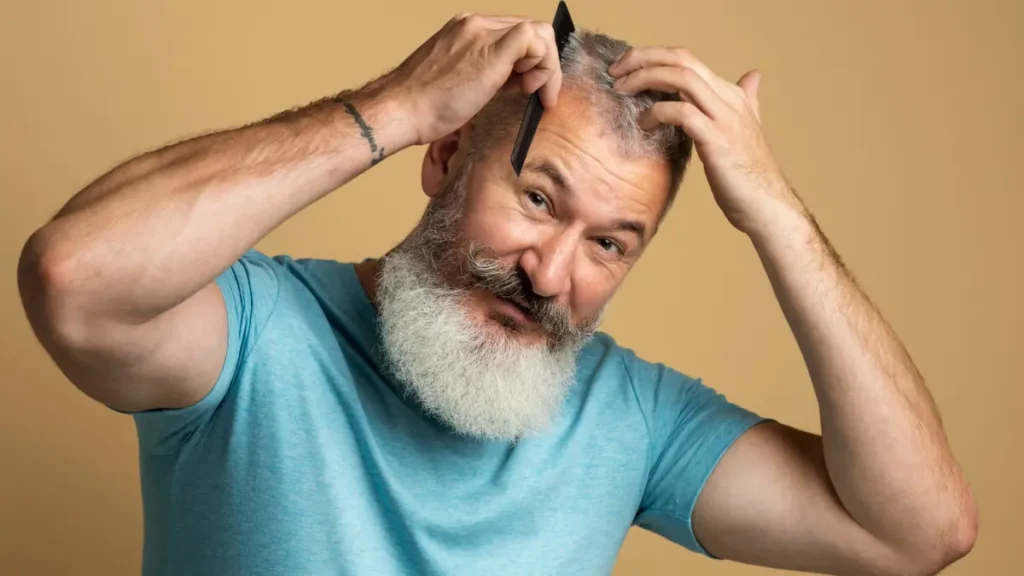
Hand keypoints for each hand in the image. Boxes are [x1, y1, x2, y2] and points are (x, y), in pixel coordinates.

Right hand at [375, 13, 562, 146]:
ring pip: (538, 32)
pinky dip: (543, 66)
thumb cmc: (424, 106)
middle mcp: (475, 24)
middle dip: (543, 63)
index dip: (530, 60)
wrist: (402, 109)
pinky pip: (535, 40)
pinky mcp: (491, 49)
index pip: (516, 33)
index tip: (527, 88)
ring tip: (532, 93)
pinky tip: (530, 89)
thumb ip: (491, 74)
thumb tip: (519, 81)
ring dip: (546, 65)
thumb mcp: (463, 83)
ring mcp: (482, 32)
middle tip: (537, 93)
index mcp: (467, 30)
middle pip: (531, 30)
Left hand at [610, 47, 800, 234]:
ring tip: (622, 90)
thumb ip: (748, 99)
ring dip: (645, 78)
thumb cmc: (751, 174)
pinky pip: (682, 112)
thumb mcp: (749, 128)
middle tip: (615, 72)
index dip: (652, 57)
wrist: (768, 205)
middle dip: (643, 58)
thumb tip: (753, 76)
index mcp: (731, 94)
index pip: (686, 59)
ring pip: (681, 77)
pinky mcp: (717, 139)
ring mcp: (724, 117)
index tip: (625, 69)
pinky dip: (657, 112)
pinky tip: (643, 125)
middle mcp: (729, 98)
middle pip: (681, 59)